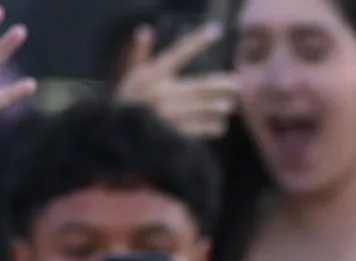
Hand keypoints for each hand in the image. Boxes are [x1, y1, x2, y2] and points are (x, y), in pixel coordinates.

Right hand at [114, 22, 238, 141]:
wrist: (118, 136)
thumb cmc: (127, 102)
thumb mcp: (130, 77)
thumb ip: (139, 54)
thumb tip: (145, 30)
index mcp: (151, 75)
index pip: (177, 54)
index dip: (196, 42)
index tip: (216, 30)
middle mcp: (160, 93)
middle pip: (199, 87)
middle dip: (221, 85)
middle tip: (237, 84)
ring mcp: (168, 115)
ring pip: (202, 109)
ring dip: (219, 107)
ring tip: (230, 106)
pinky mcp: (174, 134)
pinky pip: (200, 129)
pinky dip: (213, 126)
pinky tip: (220, 124)